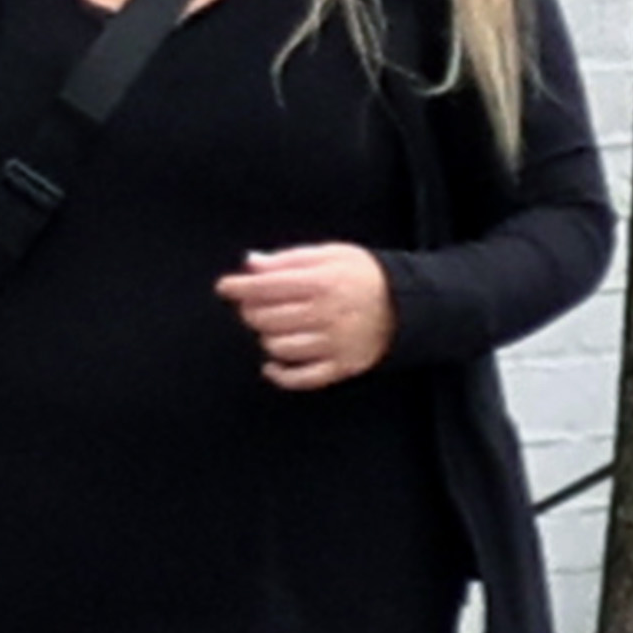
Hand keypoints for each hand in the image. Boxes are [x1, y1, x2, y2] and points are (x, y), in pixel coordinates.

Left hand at [215, 243, 396, 391]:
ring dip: (266, 337)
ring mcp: (333, 344)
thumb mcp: (330, 254)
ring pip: (279, 348)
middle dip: (251, 311)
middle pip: (267, 319)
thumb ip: (288, 259)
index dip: (239, 287)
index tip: (224, 286)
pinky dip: (279, 374)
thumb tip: (250, 263)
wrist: (408, 304)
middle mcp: (325, 315)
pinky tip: (271, 364)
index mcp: (322, 282)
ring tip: (273, 326)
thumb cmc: (364, 275)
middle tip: (253, 304)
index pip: (266, 287)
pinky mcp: (341, 367)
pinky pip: (301, 378)